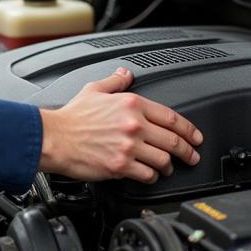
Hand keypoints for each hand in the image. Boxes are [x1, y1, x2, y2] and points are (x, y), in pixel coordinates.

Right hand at [38, 67, 201, 183]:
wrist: (54, 137)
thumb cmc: (71, 117)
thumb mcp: (94, 90)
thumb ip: (115, 81)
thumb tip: (125, 74)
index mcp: (132, 104)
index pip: (171, 117)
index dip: (189, 129)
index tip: (195, 136)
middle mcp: (134, 125)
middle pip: (174, 141)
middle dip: (188, 151)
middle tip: (193, 156)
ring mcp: (128, 147)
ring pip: (163, 160)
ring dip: (170, 166)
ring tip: (169, 168)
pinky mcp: (120, 166)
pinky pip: (147, 175)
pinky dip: (153, 177)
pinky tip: (151, 175)